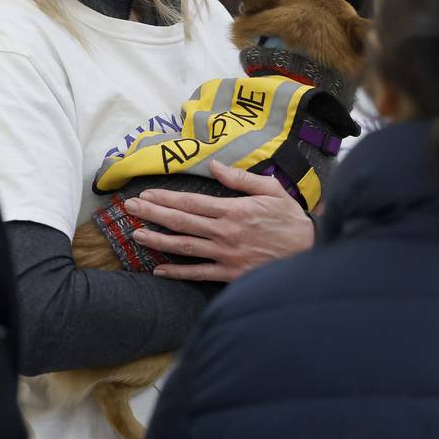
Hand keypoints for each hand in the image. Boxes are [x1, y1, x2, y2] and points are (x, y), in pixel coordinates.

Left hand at [123, 161, 314, 281]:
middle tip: (129, 209)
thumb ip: (240, 178)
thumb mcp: (270, 190)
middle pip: (180, 222)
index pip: (191, 202)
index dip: (166, 198)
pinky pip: (198, 273)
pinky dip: (177, 272)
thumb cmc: (290, 219)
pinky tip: (159, 270)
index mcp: (233, 209)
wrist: (309, 251)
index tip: (146, 193)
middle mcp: (224, 232)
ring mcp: (225, 254)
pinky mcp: (230, 273)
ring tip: (136, 235)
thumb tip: (214, 165)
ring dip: (157, 241)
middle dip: (152, 214)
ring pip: (184, 247)